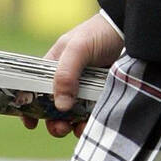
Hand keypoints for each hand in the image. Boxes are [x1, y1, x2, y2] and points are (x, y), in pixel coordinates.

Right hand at [21, 12, 123, 140]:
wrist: (129, 31)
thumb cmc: (99, 34)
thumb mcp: (78, 48)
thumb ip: (66, 74)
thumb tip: (61, 106)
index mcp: (54, 67)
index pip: (35, 89)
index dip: (30, 106)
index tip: (31, 123)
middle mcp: (66, 79)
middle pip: (53, 107)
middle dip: (54, 122)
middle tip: (61, 128)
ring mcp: (83, 88)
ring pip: (72, 114)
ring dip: (71, 125)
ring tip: (77, 128)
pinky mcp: (99, 94)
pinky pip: (90, 113)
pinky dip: (88, 122)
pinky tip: (90, 123)